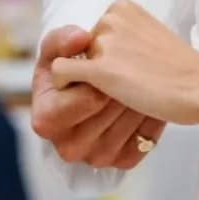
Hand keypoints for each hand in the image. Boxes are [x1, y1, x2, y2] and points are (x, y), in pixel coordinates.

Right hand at [33, 23, 163, 171]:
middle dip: (119, 85)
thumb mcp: (58, 48)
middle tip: (127, 67)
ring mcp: (96, 157)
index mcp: (46, 119)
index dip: (97, 79)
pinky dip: (152, 114)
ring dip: (139, 95)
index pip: (83, 100)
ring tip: (137, 78)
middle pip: (108, 112)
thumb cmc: (71, 67)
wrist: (100, 86)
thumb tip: (80, 39)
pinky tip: (147, 98)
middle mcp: (68, 146)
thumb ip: (62, 39)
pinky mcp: (123, 160)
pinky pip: (145, 139)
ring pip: (128, 124)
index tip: (102, 64)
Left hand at [50, 1, 198, 129]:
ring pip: (74, 62)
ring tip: (122, 89)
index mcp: (122, 7)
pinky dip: (68, 86)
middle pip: (84, 46)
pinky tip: (89, 94)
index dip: (109, 52)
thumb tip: (111, 53)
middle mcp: (109, 18)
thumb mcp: (151, 34)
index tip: (131, 64)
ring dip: (90, 78)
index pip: (97, 31)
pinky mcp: (98, 70)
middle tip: (128, 80)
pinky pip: (62, 74)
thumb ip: (127, 35)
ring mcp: (103, 43)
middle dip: (99, 65)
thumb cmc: (182, 67)